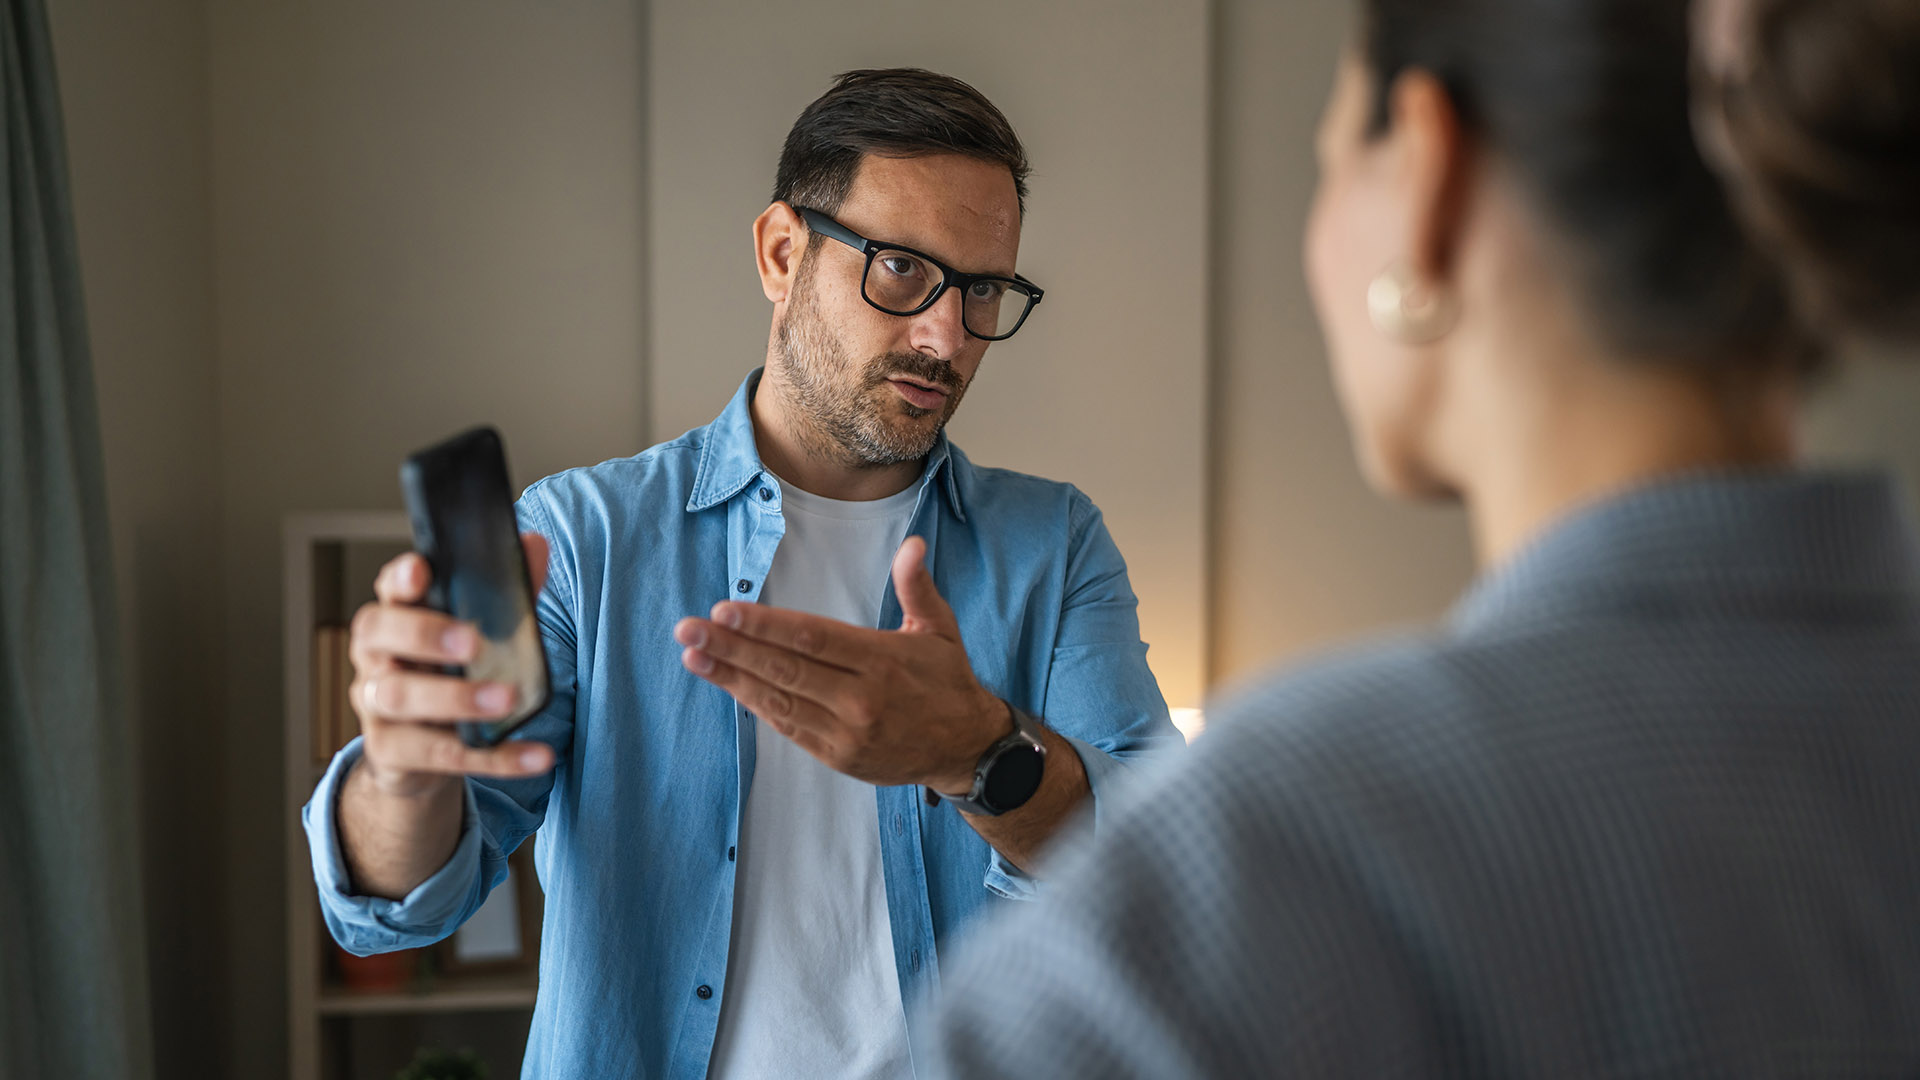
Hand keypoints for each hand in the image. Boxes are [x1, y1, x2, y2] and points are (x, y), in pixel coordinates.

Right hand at [347, 533, 556, 796]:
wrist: (419, 753)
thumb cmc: (448, 674)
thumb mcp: (477, 633)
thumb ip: (506, 592)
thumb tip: (535, 544)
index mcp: (395, 618)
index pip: (389, 590)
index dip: (401, 579)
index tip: (421, 570)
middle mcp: (376, 658)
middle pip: (382, 637)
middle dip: (424, 635)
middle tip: (472, 642)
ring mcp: (376, 706)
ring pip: (401, 697)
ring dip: (456, 698)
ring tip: (507, 699)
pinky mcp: (391, 753)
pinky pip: (437, 756)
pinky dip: (493, 757)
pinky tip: (535, 756)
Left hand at [673, 536, 1007, 791]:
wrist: (966, 747)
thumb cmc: (947, 681)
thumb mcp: (940, 629)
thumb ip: (917, 586)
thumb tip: (911, 545)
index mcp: (882, 660)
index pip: (812, 638)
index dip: (765, 625)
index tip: (725, 610)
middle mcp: (861, 698)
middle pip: (786, 669)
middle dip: (732, 647)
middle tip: (688, 628)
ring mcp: (847, 732)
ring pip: (779, 701)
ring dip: (731, 678)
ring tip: (693, 655)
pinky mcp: (838, 756)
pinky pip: (789, 728)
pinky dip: (755, 706)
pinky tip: (727, 684)